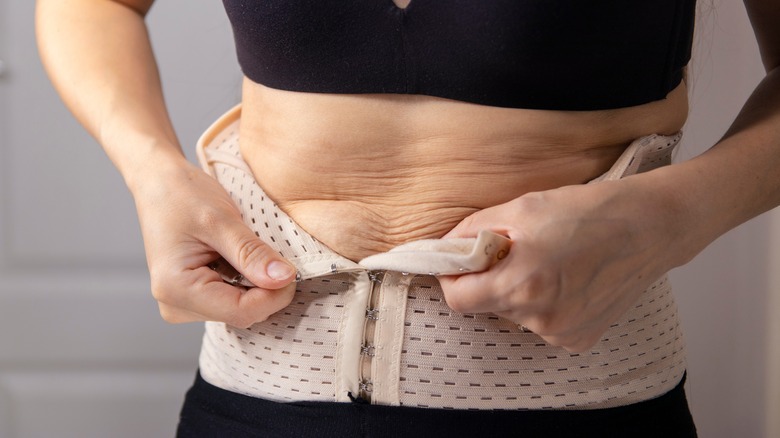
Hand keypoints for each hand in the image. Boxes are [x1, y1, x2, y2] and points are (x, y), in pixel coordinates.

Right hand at [131, 156, 296, 327]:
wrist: (160, 184)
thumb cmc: (182, 195)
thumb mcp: (222, 220)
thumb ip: (253, 253)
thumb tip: (284, 279)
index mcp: (176, 289)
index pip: (242, 312)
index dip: (275, 294)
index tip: (291, 269)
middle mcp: (176, 305)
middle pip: (243, 314)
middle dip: (266, 288)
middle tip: (271, 253)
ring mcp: (184, 305)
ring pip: (242, 309)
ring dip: (257, 284)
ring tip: (247, 251)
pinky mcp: (195, 299)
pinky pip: (234, 300)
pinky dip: (247, 281)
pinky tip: (240, 258)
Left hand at [438, 178, 683, 351]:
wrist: (650, 227)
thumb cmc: (588, 211)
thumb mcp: (521, 207)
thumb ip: (474, 231)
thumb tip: (445, 247)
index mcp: (521, 284)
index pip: (458, 299)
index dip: (453, 277)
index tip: (462, 261)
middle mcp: (539, 318)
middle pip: (487, 306)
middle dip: (491, 280)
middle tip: (517, 252)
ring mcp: (561, 333)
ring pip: (515, 315)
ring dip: (520, 292)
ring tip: (550, 262)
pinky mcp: (579, 340)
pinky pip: (542, 324)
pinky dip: (545, 305)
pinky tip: (569, 280)